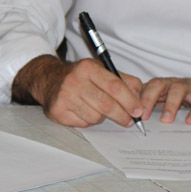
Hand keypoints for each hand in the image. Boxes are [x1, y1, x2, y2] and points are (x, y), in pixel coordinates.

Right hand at [14, 55, 143, 128]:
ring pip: (95, 117)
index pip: (115, 86)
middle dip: (122, 115)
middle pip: (107, 105)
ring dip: (102, 117)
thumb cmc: (81, 76)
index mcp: (88, 67)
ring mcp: (64, 97)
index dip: (130, 101)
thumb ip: (124, 80)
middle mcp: (74, 81)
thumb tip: (141, 97)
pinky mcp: (58, 111)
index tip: (138, 111)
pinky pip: (83, 124)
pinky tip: (84, 111)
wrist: (49, 79)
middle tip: (129, 120)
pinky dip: (88, 121)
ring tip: (98, 109)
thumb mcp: (101, 70)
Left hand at [140, 77, 190, 124]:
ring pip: (177, 90)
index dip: (138, 99)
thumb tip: (135, 120)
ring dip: (170, 105)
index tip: (132, 114)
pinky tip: (190, 121)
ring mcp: (189, 87)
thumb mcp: (168, 101)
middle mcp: (173, 84)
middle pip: (158, 84)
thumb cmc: (186, 99)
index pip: (146, 87)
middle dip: (149, 98)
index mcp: (162, 86)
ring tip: (166, 120)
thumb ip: (153, 106)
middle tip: (144, 115)